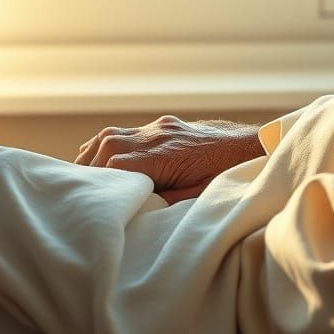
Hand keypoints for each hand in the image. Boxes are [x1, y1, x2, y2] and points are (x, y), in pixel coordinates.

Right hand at [75, 115, 265, 203]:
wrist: (255, 145)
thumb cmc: (230, 176)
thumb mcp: (198, 197)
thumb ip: (164, 199)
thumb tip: (133, 208)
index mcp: (166, 154)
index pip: (116, 166)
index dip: (99, 185)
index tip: (88, 203)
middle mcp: (159, 135)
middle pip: (107, 146)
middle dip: (89, 170)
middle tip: (79, 194)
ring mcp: (161, 127)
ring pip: (112, 135)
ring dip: (93, 156)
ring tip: (82, 179)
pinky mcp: (165, 125)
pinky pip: (125, 131)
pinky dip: (107, 145)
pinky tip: (100, 161)